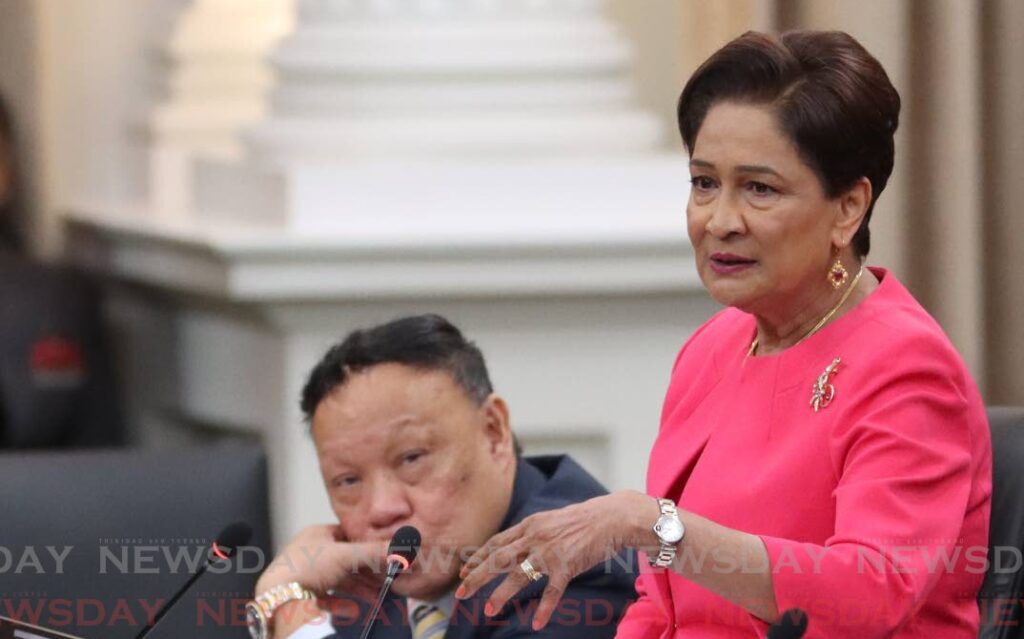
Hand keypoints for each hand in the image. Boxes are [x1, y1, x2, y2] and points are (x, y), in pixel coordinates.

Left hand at [255, 524, 387, 601]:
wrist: (280, 597)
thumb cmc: (307, 567)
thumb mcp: (347, 555)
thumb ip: (376, 552)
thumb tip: (404, 547)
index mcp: (317, 533)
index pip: (348, 535)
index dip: (367, 545)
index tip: (384, 555)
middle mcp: (310, 551)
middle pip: (346, 560)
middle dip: (367, 572)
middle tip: (385, 580)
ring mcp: (304, 572)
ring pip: (338, 580)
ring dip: (358, 589)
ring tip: (377, 598)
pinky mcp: (300, 593)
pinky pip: (325, 597)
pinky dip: (341, 603)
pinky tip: (353, 610)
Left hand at [455, 490, 655, 629]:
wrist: (609, 518)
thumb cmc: (582, 521)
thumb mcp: (550, 520)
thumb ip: (532, 532)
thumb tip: (514, 544)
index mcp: (530, 525)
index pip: (496, 542)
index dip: (478, 557)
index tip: (463, 571)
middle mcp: (535, 537)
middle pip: (498, 558)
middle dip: (477, 575)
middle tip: (461, 591)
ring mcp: (550, 552)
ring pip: (518, 575)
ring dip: (501, 594)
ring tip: (488, 610)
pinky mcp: (567, 566)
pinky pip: (552, 591)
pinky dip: (545, 609)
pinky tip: (537, 623)